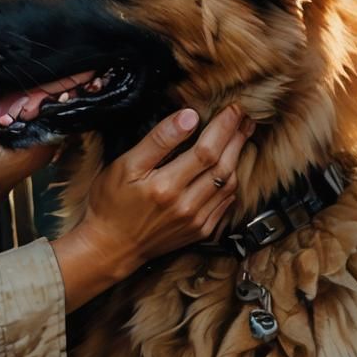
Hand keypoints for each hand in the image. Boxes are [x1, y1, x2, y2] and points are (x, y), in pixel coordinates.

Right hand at [52, 105, 249, 312]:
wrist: (111, 247)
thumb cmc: (112, 203)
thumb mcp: (125, 165)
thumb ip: (158, 141)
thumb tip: (188, 117)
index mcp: (166, 186)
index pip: (206, 150)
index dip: (223, 127)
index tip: (232, 109)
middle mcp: (186, 205)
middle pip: (223, 166)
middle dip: (236, 138)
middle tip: (244, 117)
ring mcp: (196, 221)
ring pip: (228, 184)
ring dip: (238, 158)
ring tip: (240, 136)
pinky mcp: (200, 231)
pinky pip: (225, 203)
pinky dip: (231, 182)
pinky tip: (231, 168)